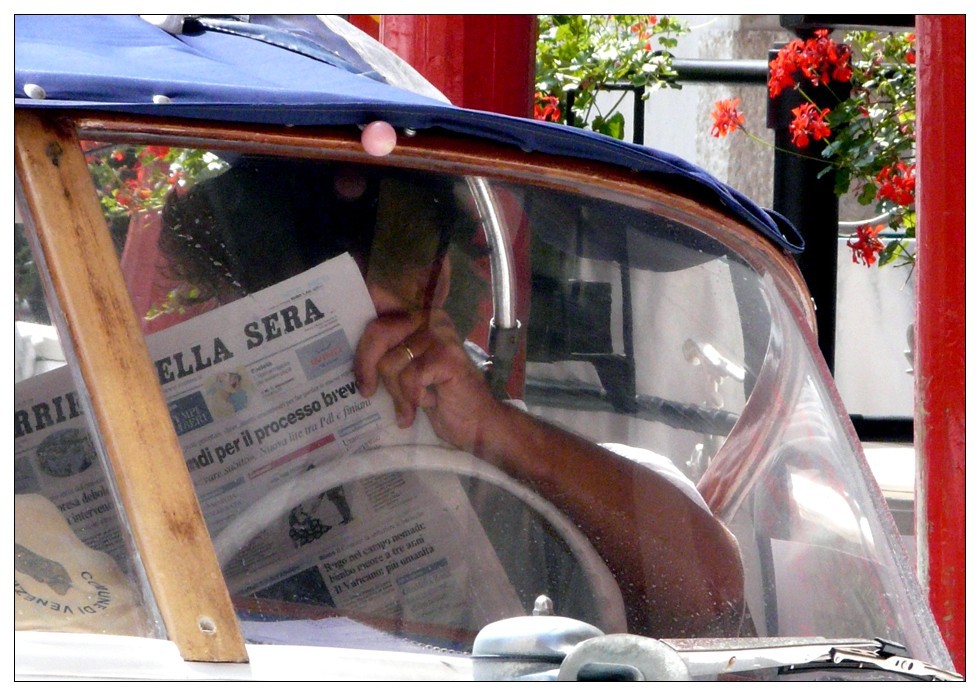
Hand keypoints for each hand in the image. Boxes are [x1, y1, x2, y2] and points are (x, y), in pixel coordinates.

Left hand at [353, 309, 501, 451]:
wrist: (478, 424)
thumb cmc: (440, 399)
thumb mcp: (407, 370)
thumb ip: (385, 352)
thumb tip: (345, 348)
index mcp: (418, 317)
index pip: (379, 296)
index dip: (357, 305)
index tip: (340, 328)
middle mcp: (430, 318)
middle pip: (376, 332)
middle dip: (365, 366)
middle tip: (366, 391)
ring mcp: (440, 336)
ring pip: (389, 363)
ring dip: (396, 393)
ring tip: (409, 406)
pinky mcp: (446, 357)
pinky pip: (409, 378)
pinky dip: (412, 398)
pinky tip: (425, 405)